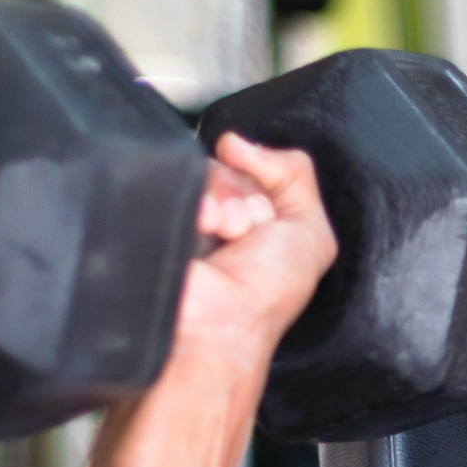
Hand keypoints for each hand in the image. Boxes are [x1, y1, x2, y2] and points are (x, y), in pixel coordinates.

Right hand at [174, 134, 337, 365]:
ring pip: (203, 169)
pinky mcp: (154, 215)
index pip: (252, 168)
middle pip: (229, 166)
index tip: (269, 217)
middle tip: (247, 232)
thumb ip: (297, 176)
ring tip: (227, 234)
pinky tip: (204, 228)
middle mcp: (214, 219)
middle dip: (247, 195)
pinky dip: (199, 199)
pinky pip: (174, 177)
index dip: (266, 184)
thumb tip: (242, 143)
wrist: (222, 323)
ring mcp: (182, 216)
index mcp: (251, 224)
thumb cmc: (268, 294)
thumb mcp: (311, 234)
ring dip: (226, 200)